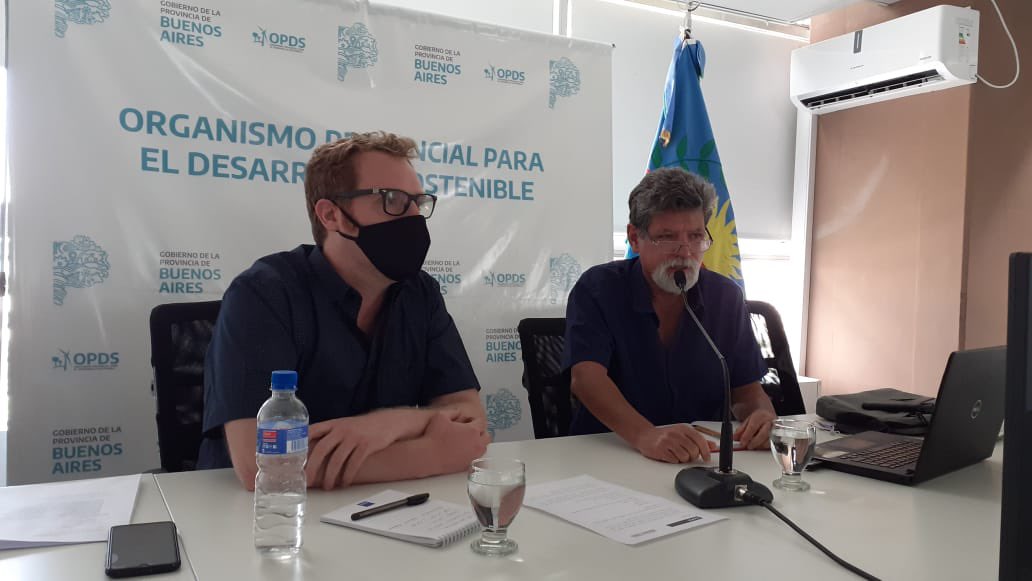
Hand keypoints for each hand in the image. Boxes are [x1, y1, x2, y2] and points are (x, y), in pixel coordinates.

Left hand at [306, 409, 429, 489]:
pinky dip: (347, 476)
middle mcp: (341, 429)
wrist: (388, 422)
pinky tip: (344, 483)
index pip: (311, 431)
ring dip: (330, 476)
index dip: (299, 445)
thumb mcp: (344, 425)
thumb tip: (310, 453)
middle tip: (307, 481)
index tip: (292, 459)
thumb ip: (329, 435)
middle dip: (312, 467)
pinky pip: (353, 463)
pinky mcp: (367, 445)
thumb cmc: (363, 428)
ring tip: (328, 486)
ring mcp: (354, 437)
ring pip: (337, 459)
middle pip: (321, 449)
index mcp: (333, 424)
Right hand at [423, 411, 489, 474]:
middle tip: (470, 431)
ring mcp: (473, 455)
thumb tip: (459, 411)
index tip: (468, 422)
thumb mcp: (441, 416)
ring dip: (478, 443)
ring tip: (468, 441)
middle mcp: (476, 443)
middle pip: (486, 436)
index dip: (474, 421)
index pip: (481, 423)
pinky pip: (476, 458)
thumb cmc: (433, 436)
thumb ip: (453, 412)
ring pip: (483, 448)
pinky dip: (473, 454)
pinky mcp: (468, 465)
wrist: (428, 457)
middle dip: (480, 432)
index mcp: (472, 430)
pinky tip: (464, 451)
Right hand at [632, 425, 716, 463]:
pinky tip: (669, 455)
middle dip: (692, 456)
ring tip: (676, 454)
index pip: (700, 440)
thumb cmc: (665, 435)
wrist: (645, 435)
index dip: (706, 451)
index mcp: (684, 428)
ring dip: (682, 459)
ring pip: (685, 457)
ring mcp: (668, 441)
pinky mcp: (661, 449)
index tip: (707, 458)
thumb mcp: (683, 434)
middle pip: (693, 451)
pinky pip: (674, 460)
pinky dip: (673, 460)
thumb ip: (698, 440)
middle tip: (686, 454)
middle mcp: (676, 433)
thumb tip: (713, 446)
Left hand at [734, 409, 775, 449]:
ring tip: (752, 446)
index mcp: (761, 415)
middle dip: (754, 442)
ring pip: (768, 440)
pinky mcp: (779, 436)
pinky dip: (764, 446)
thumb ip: (741, 429)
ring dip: (759, 445)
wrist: (768, 415)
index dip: (747, 436)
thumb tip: (735, 437)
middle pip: (763, 434)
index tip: (742, 442)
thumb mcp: (747, 420)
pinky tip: (759, 446)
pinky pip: (772, 444)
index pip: (753, 427)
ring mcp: (776, 429)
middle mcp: (770, 421)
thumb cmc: (758, 418)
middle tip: (747, 446)